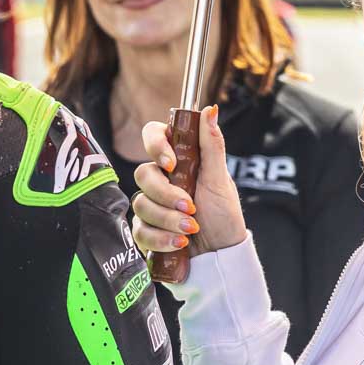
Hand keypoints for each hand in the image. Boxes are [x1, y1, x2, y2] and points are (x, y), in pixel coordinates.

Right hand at [132, 105, 244, 256]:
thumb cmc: (223, 215)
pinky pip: (139, 229)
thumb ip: (212, 145)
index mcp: (178, 159)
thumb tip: (210, 109)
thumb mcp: (220, 179)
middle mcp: (161, 179)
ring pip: (140, 204)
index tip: (171, 164)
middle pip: (143, 174)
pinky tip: (179, 244)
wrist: (220, 255)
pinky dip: (161, 238)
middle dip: (166, 194)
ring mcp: (151, 204)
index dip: (155, 146)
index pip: (153, 135)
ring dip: (168, 219)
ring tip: (191, 230)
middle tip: (190, 207)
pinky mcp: (145, 229)